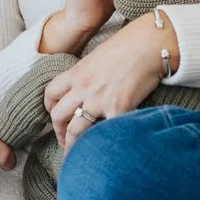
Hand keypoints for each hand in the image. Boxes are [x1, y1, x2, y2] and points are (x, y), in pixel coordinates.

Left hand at [43, 14, 169, 148]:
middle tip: (66, 143)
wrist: (150, 43)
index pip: (50, 94)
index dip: (50, 109)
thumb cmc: (129, 45)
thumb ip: (88, 74)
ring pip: (75, 130)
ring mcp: (99, 99)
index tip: (57, 118)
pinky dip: (104, 143)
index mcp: (77, 73)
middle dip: (59, 133)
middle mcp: (83, 87)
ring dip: (73, 146)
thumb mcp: (98, 56)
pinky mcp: (118, 108)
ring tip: (78, 156)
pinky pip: (105, 132)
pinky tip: (106, 149)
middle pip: (58, 116)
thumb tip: (87, 88)